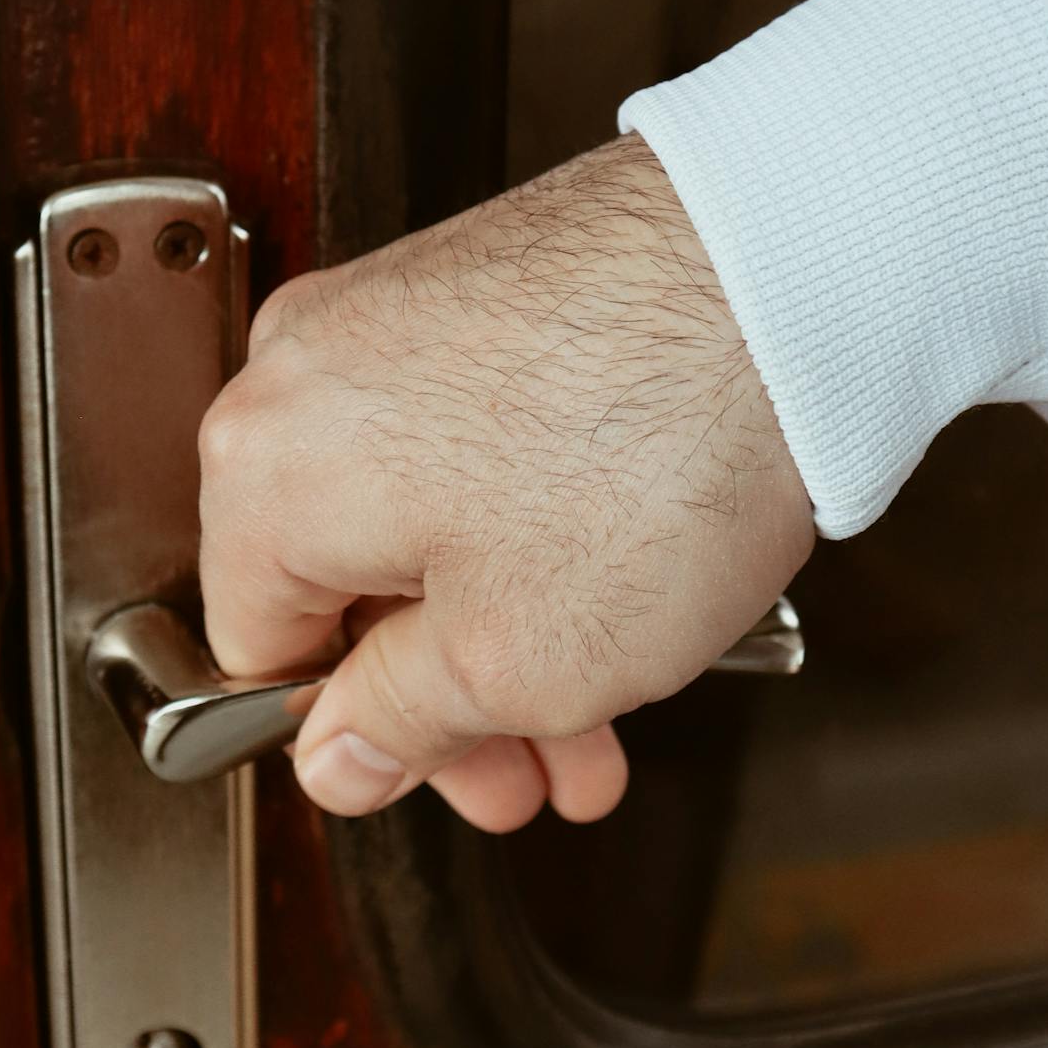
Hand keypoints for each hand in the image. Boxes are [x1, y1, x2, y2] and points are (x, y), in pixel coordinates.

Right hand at [198, 139, 813, 830]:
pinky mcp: (477, 288)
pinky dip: (538, 530)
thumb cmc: (650, 449)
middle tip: (542, 765)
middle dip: (457, 699)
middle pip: (348, 588)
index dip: (356, 742)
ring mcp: (393, 317)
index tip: (438, 773)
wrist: (789, 273)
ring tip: (610, 704)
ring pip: (423, 521)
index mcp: (267, 472)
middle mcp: (303, 374)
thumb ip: (402, 726)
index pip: (257, 653)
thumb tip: (339, 759)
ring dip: (511, 629)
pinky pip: (476, 443)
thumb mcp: (514, 664)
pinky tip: (620, 595)